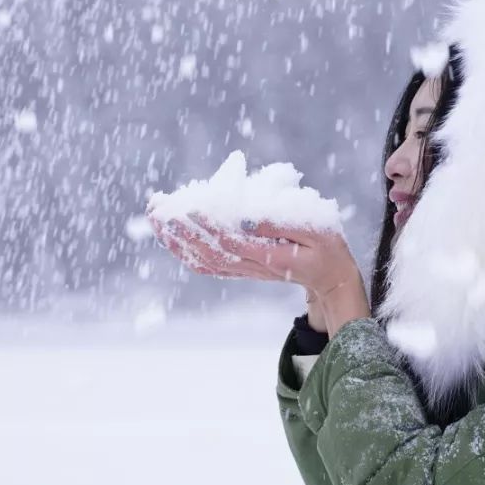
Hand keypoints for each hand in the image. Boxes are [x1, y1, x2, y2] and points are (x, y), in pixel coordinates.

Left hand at [153, 213, 368, 335]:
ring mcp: (244, 270)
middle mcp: (252, 266)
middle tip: (157, 207)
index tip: (189, 206)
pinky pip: (206, 265)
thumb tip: (246, 218)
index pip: (232, 241)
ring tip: (155, 217)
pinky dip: (184, 252)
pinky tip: (170, 236)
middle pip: (208, 251)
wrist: (329, 277)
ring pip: (202, 260)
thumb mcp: (316, 228)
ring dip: (175, 240)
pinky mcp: (241, 270)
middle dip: (179, 230)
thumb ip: (282, 223)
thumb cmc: (327, 246)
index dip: (208, 225)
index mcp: (271, 255)